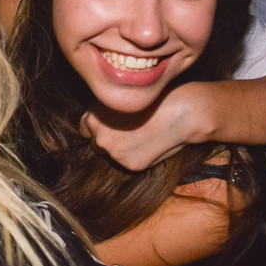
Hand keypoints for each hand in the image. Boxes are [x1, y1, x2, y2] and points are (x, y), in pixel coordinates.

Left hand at [80, 83, 208, 170]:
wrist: (181, 112)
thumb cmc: (155, 100)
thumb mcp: (122, 100)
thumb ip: (105, 113)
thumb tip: (97, 124)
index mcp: (94, 116)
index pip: (85, 128)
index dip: (97, 128)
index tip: (108, 127)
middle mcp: (99, 136)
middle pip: (96, 144)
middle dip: (108, 140)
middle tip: (128, 133)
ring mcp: (113, 152)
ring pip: (111, 155)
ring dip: (121, 150)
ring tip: (142, 137)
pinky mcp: (130, 165)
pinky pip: (129, 163)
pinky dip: (137, 157)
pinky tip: (151, 145)